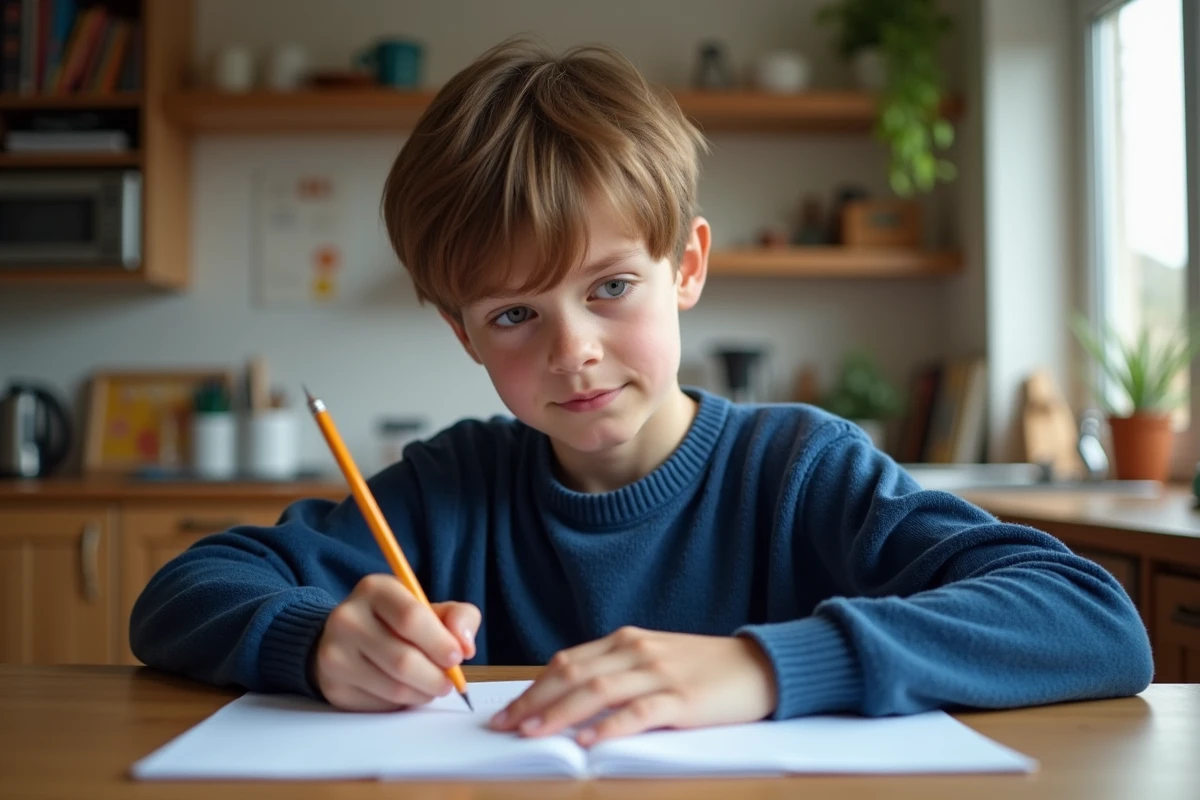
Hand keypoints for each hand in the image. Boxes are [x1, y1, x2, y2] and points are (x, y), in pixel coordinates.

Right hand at [311, 573, 478, 710]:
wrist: (349, 639)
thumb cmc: (398, 622)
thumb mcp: (430, 608)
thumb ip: (458, 617)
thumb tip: (465, 646)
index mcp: (374, 589)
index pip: (411, 618)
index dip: (440, 643)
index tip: (457, 657)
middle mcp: (347, 618)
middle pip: (403, 659)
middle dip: (436, 677)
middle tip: (449, 682)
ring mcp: (334, 654)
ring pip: (393, 687)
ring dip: (422, 693)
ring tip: (431, 686)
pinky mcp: (333, 686)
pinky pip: (379, 705)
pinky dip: (402, 703)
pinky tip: (405, 691)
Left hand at [488, 627, 776, 745]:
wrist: (761, 665)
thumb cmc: (705, 669)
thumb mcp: (655, 661)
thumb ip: (618, 673)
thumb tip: (571, 702)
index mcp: (627, 641)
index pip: (568, 662)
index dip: (534, 686)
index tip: (508, 711)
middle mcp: (637, 651)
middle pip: (574, 674)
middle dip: (535, 701)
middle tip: (506, 726)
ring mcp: (660, 673)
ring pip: (598, 690)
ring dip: (560, 713)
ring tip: (532, 732)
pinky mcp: (683, 699)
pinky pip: (640, 712)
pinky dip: (612, 726)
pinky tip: (590, 741)